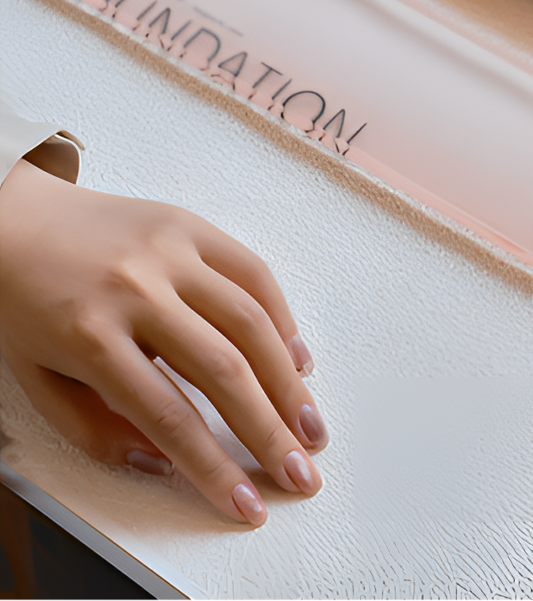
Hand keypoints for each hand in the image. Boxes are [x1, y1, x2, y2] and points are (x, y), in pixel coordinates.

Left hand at [0, 159, 326, 525]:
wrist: (15, 221)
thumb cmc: (24, 306)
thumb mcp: (38, 381)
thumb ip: (96, 428)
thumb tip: (163, 461)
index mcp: (90, 336)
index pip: (169, 416)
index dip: (213, 467)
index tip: (245, 503)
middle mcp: (138, 290)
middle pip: (224, 370)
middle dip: (270, 430)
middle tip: (302, 472)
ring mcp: (171, 252)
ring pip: (250, 321)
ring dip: (289, 382)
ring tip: (311, 425)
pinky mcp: (192, 225)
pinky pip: (253, 272)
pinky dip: (283, 319)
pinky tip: (296, 360)